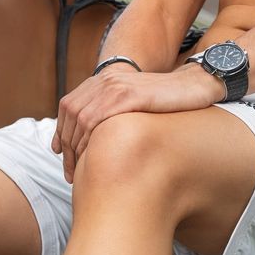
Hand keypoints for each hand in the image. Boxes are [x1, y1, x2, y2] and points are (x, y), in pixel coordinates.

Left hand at [51, 62, 223, 182]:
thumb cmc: (167, 101)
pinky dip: (90, 139)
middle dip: (67, 147)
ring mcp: (116, 86)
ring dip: (76, 148)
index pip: (69, 106)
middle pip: (71, 114)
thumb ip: (113, 111)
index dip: (61, 132)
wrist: (193, 85)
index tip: (62, 156)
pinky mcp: (129, 95)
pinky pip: (98, 118)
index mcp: (104, 81)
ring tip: (78, 172)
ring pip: (81, 119)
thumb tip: (95, 137)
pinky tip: (93, 157)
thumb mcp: (134, 103)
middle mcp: (106, 81)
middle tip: (69, 173)